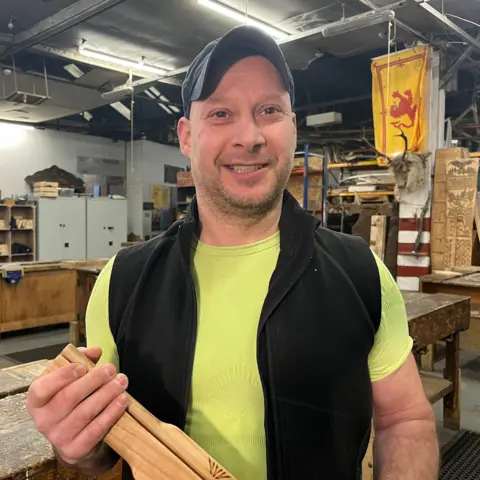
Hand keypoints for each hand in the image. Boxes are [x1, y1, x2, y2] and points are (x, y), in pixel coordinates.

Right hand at [26, 347, 128, 464]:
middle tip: (111, 369)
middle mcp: (43, 421)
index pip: (42, 389)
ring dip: (106, 395)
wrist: (75, 436)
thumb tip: (95, 351)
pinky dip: (111, 414)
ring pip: (84, 413)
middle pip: (68, 398)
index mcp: (36, 401)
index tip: (82, 367)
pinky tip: (122, 401)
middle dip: (93, 381)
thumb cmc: (72, 399)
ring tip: (121, 382)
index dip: (62, 377)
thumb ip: (81, 360)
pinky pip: (95, 430)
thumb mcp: (71, 378)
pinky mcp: (74, 450)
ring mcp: (58, 438)